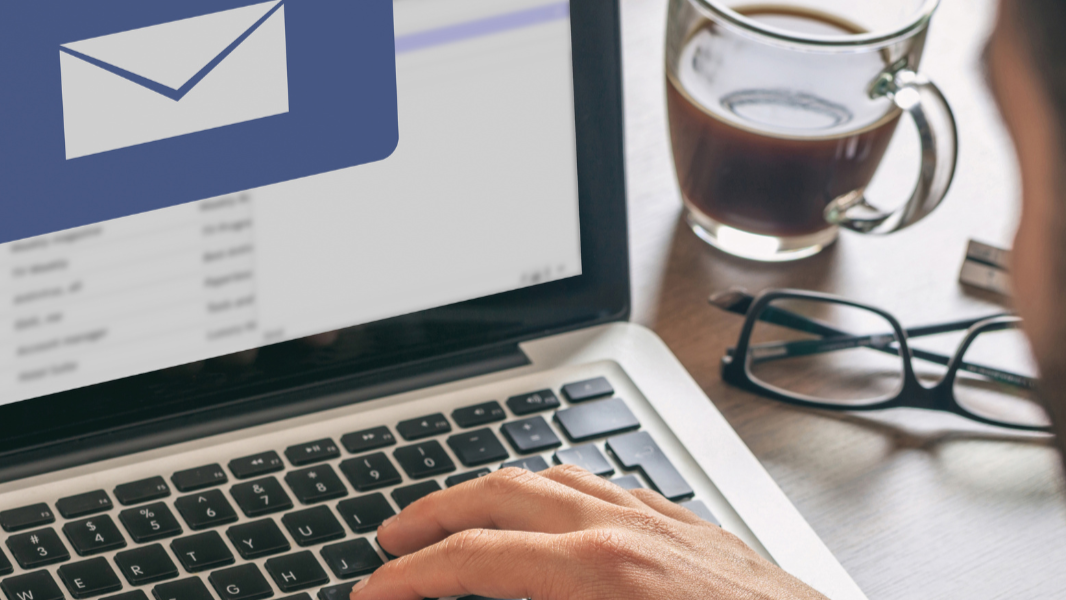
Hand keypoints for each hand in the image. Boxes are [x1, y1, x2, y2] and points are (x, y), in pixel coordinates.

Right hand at [349, 465, 826, 599]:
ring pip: (551, 477)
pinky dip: (554, 491)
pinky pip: (606, 486)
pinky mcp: (694, 529)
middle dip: (432, 515)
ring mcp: (664, 522)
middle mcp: (629, 531)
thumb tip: (473, 598)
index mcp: (600, 573)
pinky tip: (548, 508)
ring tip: (452, 517)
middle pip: (499, 494)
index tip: (371, 594)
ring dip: (488, 493)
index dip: (408, 580)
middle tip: (389, 540)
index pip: (473, 561)